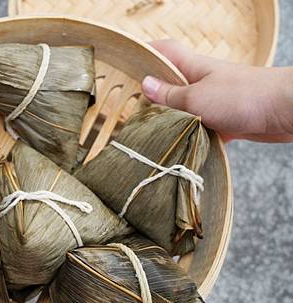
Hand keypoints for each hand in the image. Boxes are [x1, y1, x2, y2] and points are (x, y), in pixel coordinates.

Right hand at [141, 39, 292, 141]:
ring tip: (151, 134)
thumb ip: (170, 95)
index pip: (165, 51)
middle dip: (152, 96)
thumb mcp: (196, 97)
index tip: (127, 63)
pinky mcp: (224, 121)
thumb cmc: (242, 95)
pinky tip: (180, 149)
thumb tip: (145, 85)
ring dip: (171, 121)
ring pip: (184, 110)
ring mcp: (213, 101)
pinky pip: (200, 129)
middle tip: (132, 110)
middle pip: (171, 84)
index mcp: (192, 67)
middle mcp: (201, 82)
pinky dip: (191, 138)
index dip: (146, 52)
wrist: (284, 110)